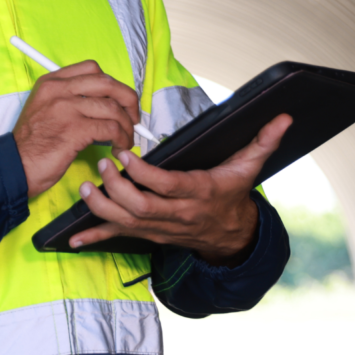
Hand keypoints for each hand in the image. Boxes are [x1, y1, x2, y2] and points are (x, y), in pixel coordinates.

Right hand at [13, 61, 139, 198]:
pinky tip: (119, 148)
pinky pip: (111, 128)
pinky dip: (121, 139)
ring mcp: (66, 108)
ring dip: (127, 126)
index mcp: (52, 81)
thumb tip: (107, 103)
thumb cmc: (32, 143)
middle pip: (108, 83)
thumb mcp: (44, 108)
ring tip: (127, 139)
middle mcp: (59, 90)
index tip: (119, 100)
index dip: (112, 84)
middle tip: (133, 118)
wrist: (15, 166)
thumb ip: (70, 98)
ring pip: (113, 108)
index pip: (92, 69)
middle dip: (128, 100)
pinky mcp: (74, 129)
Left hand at [72, 113, 292, 265]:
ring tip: (86, 185)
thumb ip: (263, 141)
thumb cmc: (232, 193)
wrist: (230, 234)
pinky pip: (118, 237)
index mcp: (198, 193)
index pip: (167, 185)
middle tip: (101, 164)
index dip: (145, 173)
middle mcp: (177, 214)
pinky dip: (93, 237)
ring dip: (102, 207)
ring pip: (127, 223)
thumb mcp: (249, 167)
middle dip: (118, 188)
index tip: (126, 154)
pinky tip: (71, 238)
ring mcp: (160, 228)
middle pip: (142, 207)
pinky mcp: (147, 234)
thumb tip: (283, 117)